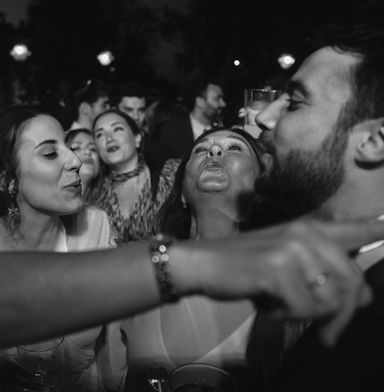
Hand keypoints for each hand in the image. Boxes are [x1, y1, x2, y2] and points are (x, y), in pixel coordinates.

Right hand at [173, 218, 383, 345]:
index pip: (355, 230)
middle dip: (343, 315)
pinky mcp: (278, 269)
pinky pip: (304, 308)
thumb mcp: (284, 261)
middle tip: (327, 336)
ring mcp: (293, 250)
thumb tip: (362, 298)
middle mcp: (306, 234)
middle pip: (353, 282)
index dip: (376, 231)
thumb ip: (320, 272)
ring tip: (282, 307)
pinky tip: (267, 305)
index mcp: (309, 229)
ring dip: (307, 315)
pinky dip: (285, 316)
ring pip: (331, 299)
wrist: (201, 263)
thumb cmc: (242, 267)